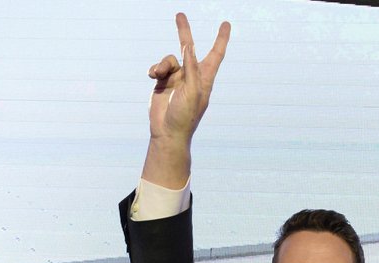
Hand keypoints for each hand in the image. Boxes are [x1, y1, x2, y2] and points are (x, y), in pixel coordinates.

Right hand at [143, 14, 230, 187]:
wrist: (167, 132)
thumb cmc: (185, 116)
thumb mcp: (192, 91)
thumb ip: (192, 68)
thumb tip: (189, 47)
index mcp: (205, 79)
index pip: (216, 54)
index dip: (221, 39)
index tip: (226, 24)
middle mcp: (192, 76)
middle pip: (189, 49)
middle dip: (184, 31)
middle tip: (179, 15)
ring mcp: (177, 79)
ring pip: (169, 59)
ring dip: (163, 64)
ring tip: (159, 76)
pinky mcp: (163, 82)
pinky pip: (158, 67)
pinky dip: (155, 70)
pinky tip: (153, 78)